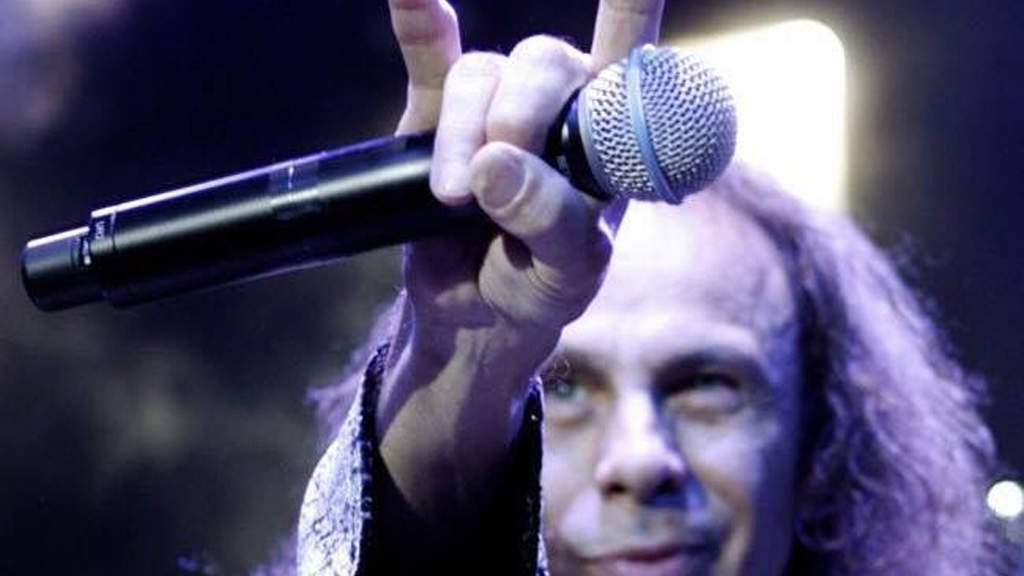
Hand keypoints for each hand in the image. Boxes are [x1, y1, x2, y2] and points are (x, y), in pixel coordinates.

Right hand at [378, 0, 664, 531]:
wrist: (471, 316)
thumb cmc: (538, 289)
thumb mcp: (566, 275)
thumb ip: (551, 223)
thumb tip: (497, 164)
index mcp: (611, 139)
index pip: (637, 64)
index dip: (632, 10)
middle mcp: (560, 109)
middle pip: (545, 62)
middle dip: (520, 113)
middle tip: (496, 172)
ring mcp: (496, 107)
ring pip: (483, 72)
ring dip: (464, 129)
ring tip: (454, 197)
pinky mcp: (437, 116)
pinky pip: (430, 57)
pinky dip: (418, 24)